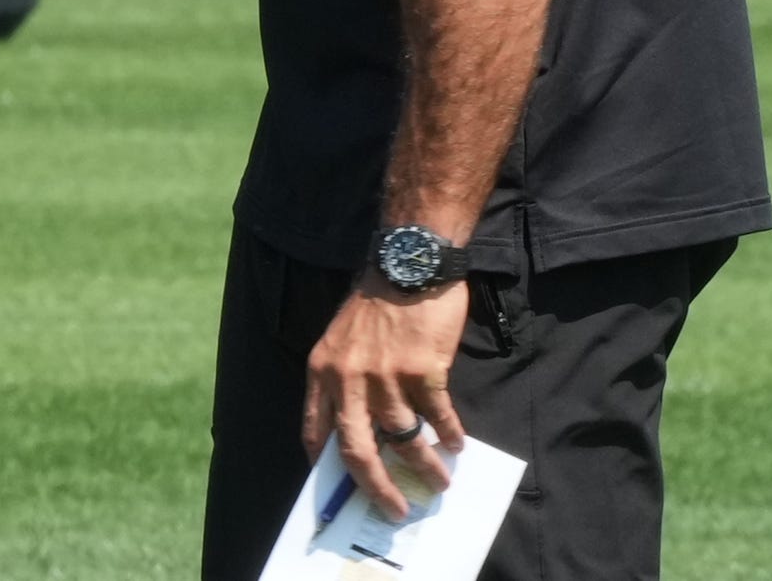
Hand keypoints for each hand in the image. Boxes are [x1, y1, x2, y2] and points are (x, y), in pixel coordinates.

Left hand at [303, 277, 467, 517]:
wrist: (409, 262)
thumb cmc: (377, 300)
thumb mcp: (341, 338)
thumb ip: (343, 379)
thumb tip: (363, 429)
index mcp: (322, 369)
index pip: (315, 430)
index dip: (325, 465)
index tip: (340, 488)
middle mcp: (349, 377)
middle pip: (357, 450)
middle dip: (376, 488)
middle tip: (393, 509)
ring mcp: (386, 375)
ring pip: (404, 439)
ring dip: (424, 466)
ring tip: (439, 480)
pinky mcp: (423, 370)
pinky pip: (437, 416)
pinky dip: (449, 435)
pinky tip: (457, 444)